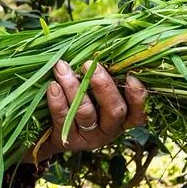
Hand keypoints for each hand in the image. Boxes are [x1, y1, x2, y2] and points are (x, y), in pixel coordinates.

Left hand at [23, 59, 146, 163]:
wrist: (48, 132)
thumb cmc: (78, 100)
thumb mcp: (93, 92)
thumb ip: (102, 77)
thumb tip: (99, 48)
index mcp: (122, 118)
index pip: (138, 112)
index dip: (138, 98)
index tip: (131, 77)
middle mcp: (109, 129)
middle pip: (114, 111)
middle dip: (103, 86)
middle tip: (89, 64)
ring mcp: (89, 137)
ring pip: (86, 113)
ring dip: (74, 87)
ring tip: (62, 68)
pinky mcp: (68, 139)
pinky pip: (63, 119)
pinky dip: (57, 101)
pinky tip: (52, 86)